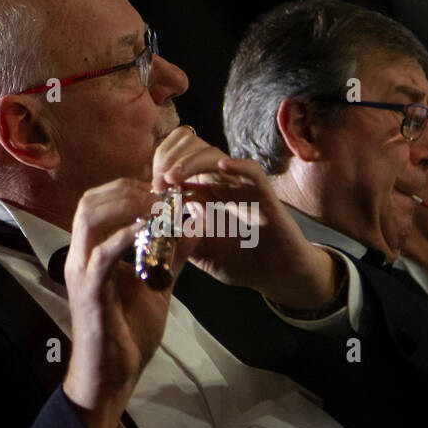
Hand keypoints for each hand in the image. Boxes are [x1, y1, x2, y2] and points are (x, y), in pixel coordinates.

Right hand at [62, 178, 198, 427]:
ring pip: (90, 218)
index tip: (163, 190)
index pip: (100, 202)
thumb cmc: (129, 333)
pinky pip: (103, 254)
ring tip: (156, 208)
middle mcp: (81, 256)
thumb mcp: (158, 285)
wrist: (113, 376)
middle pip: (90, 200)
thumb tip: (193, 226)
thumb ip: (173, 256)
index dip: (130, 188)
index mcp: (93, 252)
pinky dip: (125, 236)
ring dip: (125, 206)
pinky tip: (148, 230)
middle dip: (127, 190)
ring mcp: (82, 272)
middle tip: (162, 196)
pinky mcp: (89, 291)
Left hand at [152, 127, 339, 311]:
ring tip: (174, 176)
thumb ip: (179, 240)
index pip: (180, 168)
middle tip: (158, 181)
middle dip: (172, 161)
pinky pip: (251, 170)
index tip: (151, 189)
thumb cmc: (241, 263)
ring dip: (192, 161)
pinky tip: (222, 166)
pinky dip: (237, 164)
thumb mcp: (201, 254)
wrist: (276, 274)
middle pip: (193, 153)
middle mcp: (220, 185)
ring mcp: (242, 187)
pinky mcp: (264, 193)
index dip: (162, 172)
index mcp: (204, 195)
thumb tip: (153, 228)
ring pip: (215, 156)